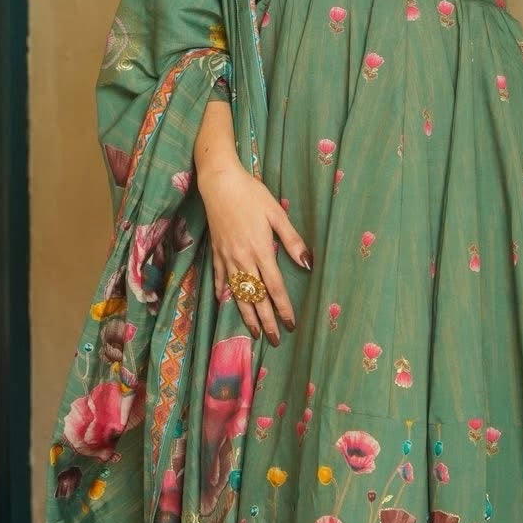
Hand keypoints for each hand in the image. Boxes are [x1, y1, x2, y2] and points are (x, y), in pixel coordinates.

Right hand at [197, 157, 310, 345]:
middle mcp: (243, 259)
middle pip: (256, 298)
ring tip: (254, 332)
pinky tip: (225, 304)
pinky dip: (223, 293)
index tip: (291, 325)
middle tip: (275, 339)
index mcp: (260, 251)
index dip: (283, 308)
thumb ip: (292, 240)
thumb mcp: (276, 214)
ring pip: (238, 293)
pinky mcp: (216, 252)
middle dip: (266, 321)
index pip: (275, 288)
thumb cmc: (251, 194)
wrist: (219, 183)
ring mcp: (227, 257)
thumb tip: (307, 264)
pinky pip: (220, 278)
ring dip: (247, 315)